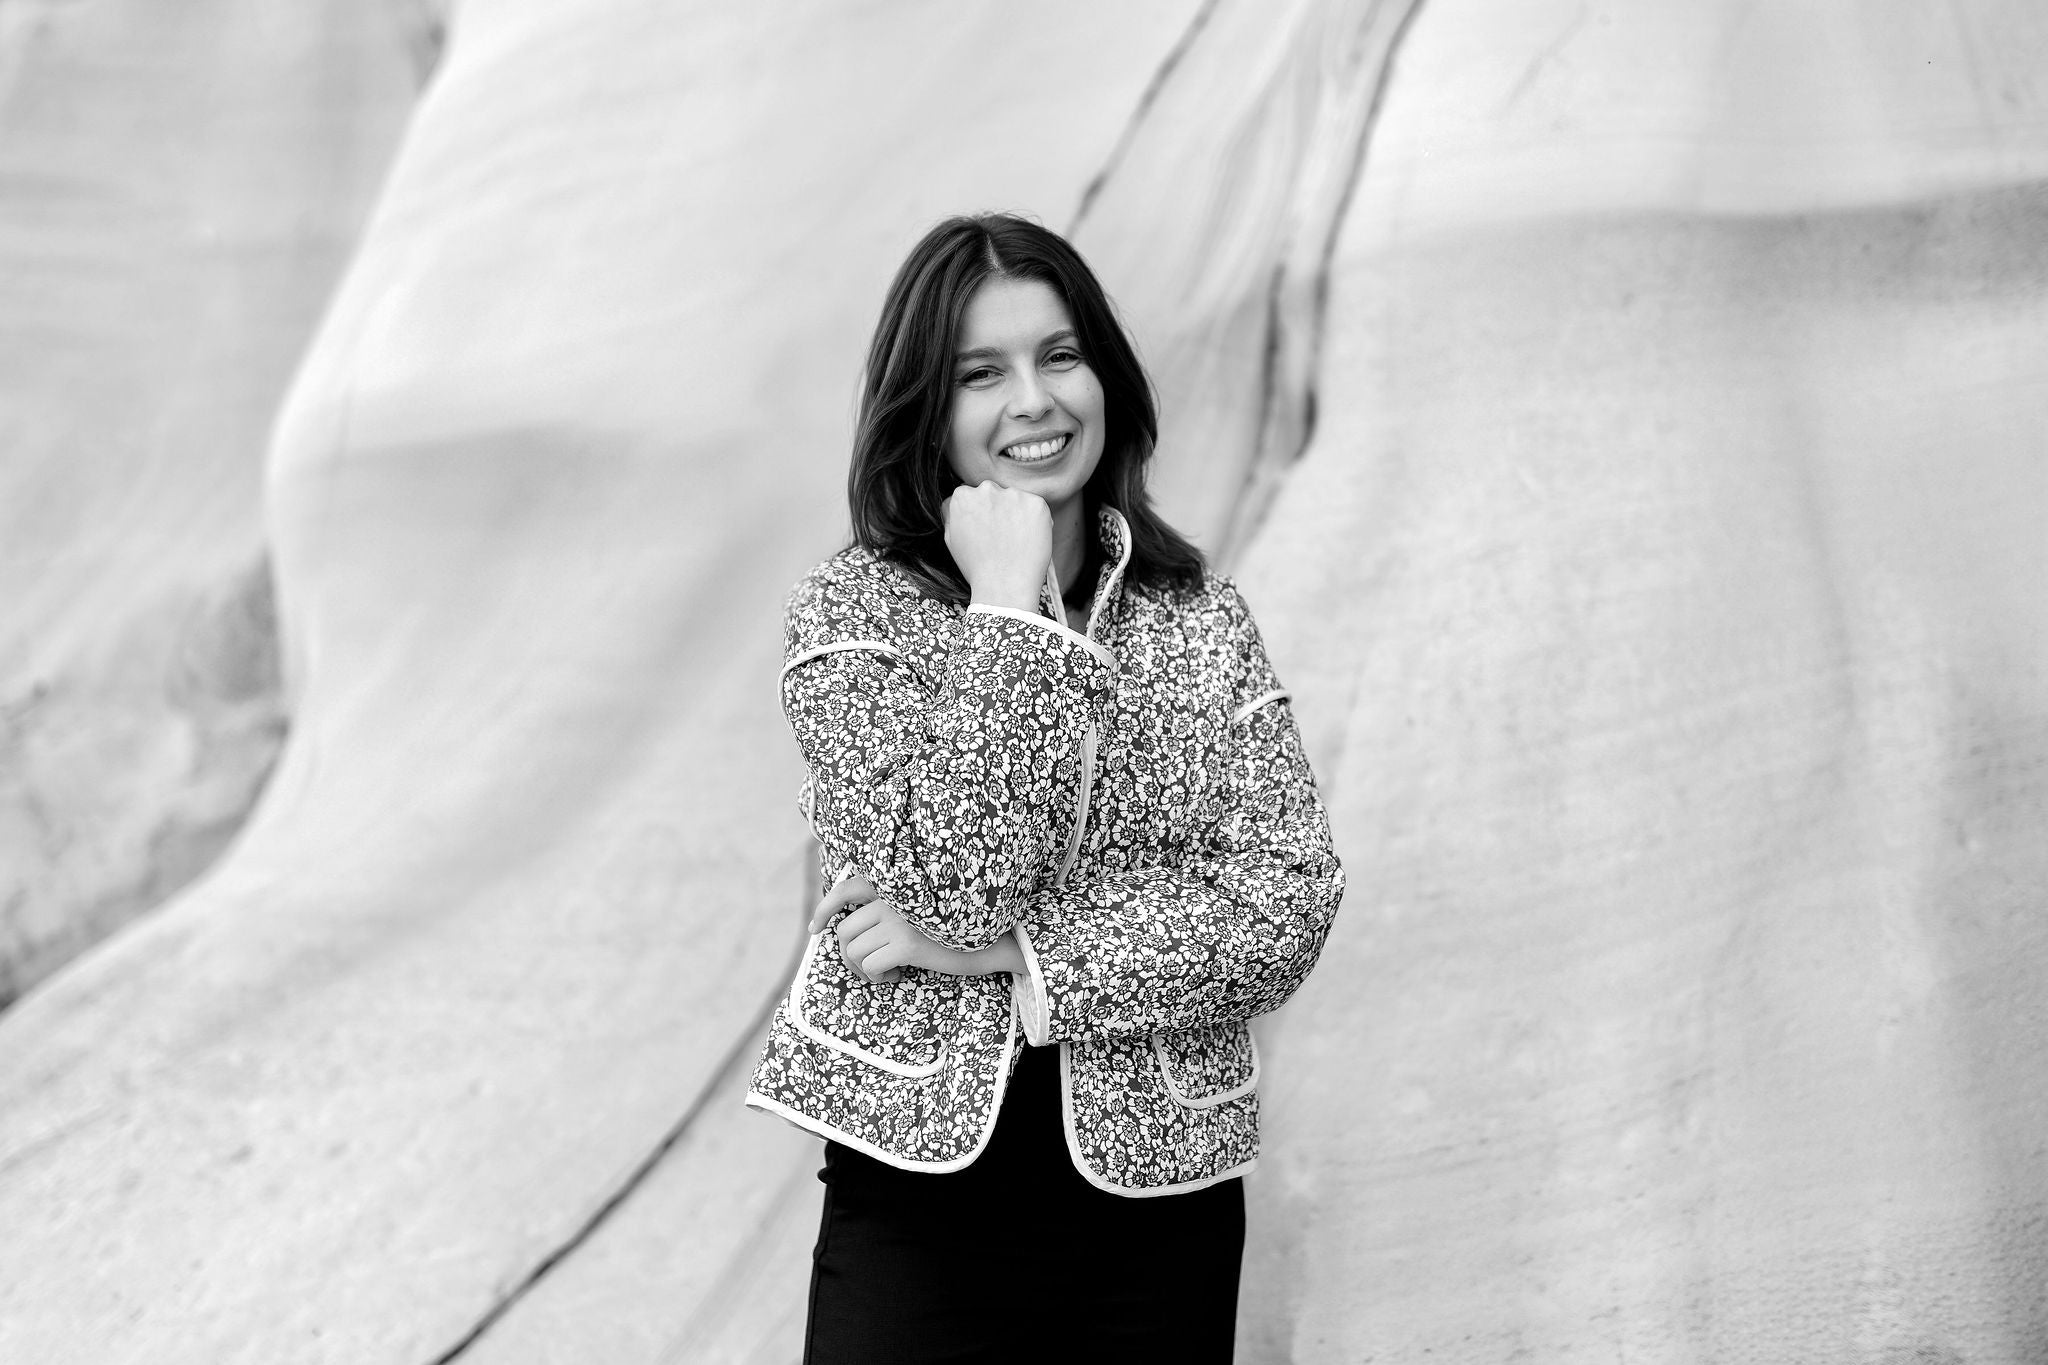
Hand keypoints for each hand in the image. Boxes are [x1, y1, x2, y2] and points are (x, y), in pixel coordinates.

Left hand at [809, 876, 1025, 982]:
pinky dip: (879, 976)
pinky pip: (870, 966)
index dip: (824, 909)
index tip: (816, 929)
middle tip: (868, 968)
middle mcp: (893, 898)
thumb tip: (848, 933)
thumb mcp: (918, 913)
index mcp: (894, 888)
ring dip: (865, 969)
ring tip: (889, 971)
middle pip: (844, 931)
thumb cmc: (953, 932)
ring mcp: (898, 919)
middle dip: (849, 956)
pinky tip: (899, 975)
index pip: (846, 889)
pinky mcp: (906, 943)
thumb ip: (889, 912)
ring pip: (854, 951)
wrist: (993, 941)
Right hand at [941, 481, 1050, 613]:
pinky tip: (1029, 541)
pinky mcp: (1037, 504)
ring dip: (1018, 514)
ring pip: (1017, 499)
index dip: (981, 515)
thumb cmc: (976, 567)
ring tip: (1016, 542)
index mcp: (963, 496)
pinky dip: (1036, 522)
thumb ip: (952, 513)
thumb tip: (957, 499)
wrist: (1004, 587)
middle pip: (995, 493)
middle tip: (1002, 538)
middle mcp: (987, 489)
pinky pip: (1037, 508)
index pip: (973, 495)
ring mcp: (1014, 495)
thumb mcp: (950, 539)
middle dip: (999, 510)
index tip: (986, 531)